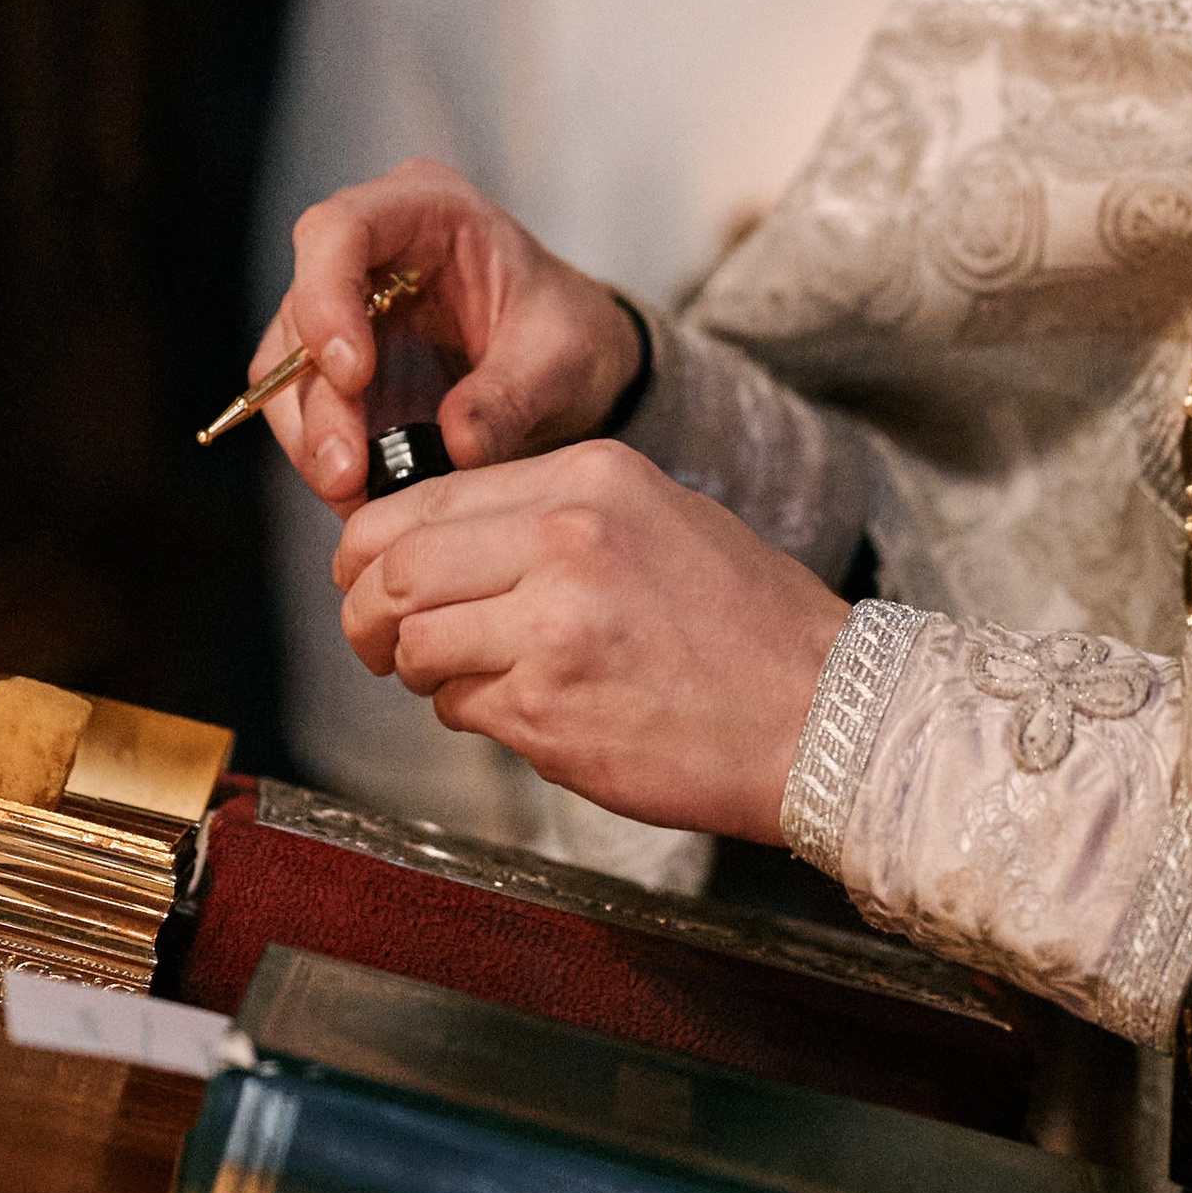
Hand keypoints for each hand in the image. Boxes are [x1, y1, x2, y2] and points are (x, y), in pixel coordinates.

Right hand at [253, 163, 641, 508]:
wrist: (570, 365)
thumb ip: (511, 395)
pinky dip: (324, 457)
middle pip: (300, 312)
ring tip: (355, 494)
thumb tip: (456, 445)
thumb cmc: (568, 332)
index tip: (351, 375)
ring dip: (313, 439)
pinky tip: (358, 495)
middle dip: (318, 400)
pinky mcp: (334, 370)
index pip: (340, 230)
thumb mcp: (563, 357)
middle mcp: (368, 252)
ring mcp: (344, 311)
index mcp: (424, 208)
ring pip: (287, 372)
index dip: (326, 298)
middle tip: (348, 471)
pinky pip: (304, 413)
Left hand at [332, 442, 847, 842]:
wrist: (826, 714)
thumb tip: (443, 543)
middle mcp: (565, 537)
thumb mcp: (659, 519)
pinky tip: (527, 712)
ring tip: (468, 681)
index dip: (371, 549)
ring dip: (419, 671)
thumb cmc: (750, 629)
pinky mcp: (549, 706)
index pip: (423, 499)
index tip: (369, 578)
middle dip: (366, 615)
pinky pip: (458, 708)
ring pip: (414, 641)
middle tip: (378, 642)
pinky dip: (470, 714)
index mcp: (589, 478)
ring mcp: (552, 623)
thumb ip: (552, 518)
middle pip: (394, 567)